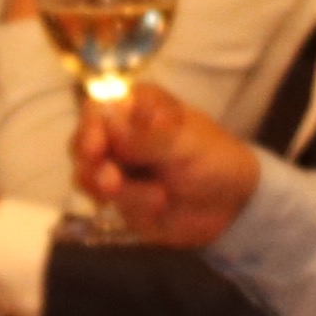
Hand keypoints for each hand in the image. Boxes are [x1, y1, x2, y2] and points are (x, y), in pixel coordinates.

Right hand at [69, 83, 254, 248]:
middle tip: (112, 183)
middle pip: (81, 144)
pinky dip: (132, 208)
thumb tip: (109, 126)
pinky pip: (107, 206)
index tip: (96, 147)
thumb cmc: (214, 158)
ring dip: (115, 191)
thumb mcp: (187, 143)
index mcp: (136, 108)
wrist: (233, 205)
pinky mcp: (120, 200)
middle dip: (92, 165)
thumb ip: (148, 137)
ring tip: (157, 198)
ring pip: (87, 177)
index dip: (90, 127)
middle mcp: (119, 135)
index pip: (97, 108)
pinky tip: (160, 207)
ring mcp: (116, 169)